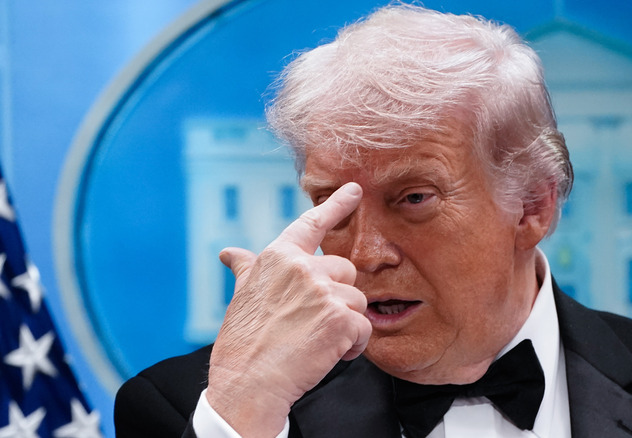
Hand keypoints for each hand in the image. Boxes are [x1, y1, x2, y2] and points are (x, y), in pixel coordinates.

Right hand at [206, 182, 370, 436]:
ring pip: (357, 301)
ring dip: (345, 324)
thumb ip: (247, 270)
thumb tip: (230, 253)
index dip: (336, 205)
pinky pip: (364, 328)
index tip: (354, 190)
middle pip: (345, 272)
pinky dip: (353, 346)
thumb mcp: (242, 297)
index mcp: (278, 258)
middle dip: (337, 298)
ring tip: (317, 342)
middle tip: (313, 323)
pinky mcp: (341, 319)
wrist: (248, 383)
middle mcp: (303, 268)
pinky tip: (329, 354)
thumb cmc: (243, 343)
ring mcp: (323, 292)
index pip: (312, 224)